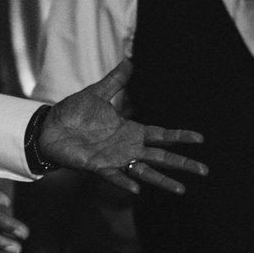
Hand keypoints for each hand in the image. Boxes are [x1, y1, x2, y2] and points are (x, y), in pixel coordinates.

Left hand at [41, 60, 207, 195]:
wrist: (48, 127)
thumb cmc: (73, 113)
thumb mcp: (96, 94)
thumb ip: (115, 82)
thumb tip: (129, 61)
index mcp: (131, 131)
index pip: (162, 135)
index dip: (181, 137)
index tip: (200, 138)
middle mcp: (128, 148)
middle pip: (162, 157)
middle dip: (183, 163)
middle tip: (205, 170)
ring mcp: (115, 159)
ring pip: (145, 172)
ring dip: (163, 180)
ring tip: (182, 189)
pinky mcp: (98, 166)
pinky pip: (114, 177)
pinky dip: (124, 182)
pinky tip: (136, 190)